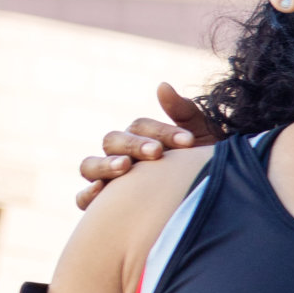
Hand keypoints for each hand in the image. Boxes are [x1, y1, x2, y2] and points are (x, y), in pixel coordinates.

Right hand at [74, 82, 213, 208]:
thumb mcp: (202, 139)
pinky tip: (101, 191)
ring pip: (89, 166)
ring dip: (105, 164)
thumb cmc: (203, 167)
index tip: (189, 142)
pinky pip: (82, 199)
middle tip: (157, 152)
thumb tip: (162, 86)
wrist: (211, 203)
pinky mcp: (101, 206)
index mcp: (141, 138)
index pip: (140, 126)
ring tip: (125, 166)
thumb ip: (184, 113)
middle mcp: (120, 155)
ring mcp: (107, 180)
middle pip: (112, 141)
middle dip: (134, 145)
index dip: (162, 131)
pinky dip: (87, 194)